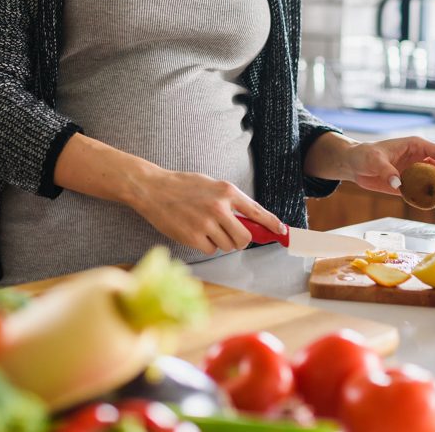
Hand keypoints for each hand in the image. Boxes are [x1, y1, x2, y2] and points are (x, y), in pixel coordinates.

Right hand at [128, 168, 284, 255]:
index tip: (282, 232)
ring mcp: (206, 223)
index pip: (257, 212)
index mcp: (227, 191)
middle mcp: (219, 207)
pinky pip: (211, 250)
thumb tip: (250, 221)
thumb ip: (230, 201)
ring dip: (221, 242)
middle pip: (244, 238)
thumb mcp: (210, 185)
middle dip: (240, 241)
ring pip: (227, 246)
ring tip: (205, 228)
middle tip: (231, 236)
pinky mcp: (193, 236)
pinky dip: (206, 245)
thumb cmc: (182, 186)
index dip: (272, 224)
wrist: (153, 189)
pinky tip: (195, 232)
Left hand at [340, 136, 434, 196]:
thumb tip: (398, 183)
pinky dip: (429, 198)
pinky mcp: (410, 184)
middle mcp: (420, 158)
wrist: (353, 165)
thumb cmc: (363, 154)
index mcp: (416, 146)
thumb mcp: (374, 159)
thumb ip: (386, 170)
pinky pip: (425, 191)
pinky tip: (429, 205)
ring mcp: (416, 171)